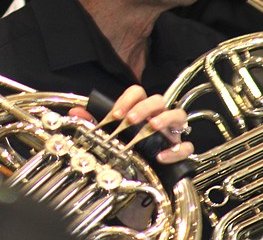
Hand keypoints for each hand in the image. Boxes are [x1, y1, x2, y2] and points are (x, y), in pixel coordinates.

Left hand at [70, 85, 193, 163]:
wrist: (141, 170)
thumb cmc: (129, 145)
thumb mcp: (110, 132)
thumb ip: (94, 121)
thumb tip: (76, 113)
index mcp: (141, 108)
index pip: (138, 92)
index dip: (127, 99)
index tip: (115, 114)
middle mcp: (158, 115)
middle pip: (158, 99)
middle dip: (144, 107)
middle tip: (130, 120)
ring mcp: (172, 131)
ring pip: (178, 114)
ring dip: (165, 118)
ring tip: (151, 126)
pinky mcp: (179, 148)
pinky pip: (186, 146)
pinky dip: (176, 150)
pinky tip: (161, 156)